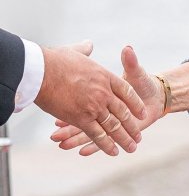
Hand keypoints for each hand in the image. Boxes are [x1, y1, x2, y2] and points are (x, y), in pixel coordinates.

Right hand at [37, 42, 146, 156]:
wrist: (40, 69)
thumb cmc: (54, 60)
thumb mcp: (75, 52)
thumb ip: (84, 51)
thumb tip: (88, 44)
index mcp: (104, 76)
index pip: (126, 92)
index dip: (135, 104)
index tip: (142, 113)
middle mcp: (103, 92)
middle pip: (123, 112)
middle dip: (131, 126)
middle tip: (138, 136)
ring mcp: (94, 106)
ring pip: (114, 126)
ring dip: (124, 139)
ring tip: (132, 147)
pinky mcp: (81, 118)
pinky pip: (97, 135)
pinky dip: (106, 144)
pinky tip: (113, 151)